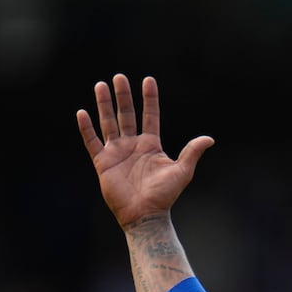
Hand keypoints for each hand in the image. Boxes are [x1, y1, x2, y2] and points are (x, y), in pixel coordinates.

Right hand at [76, 74, 213, 229]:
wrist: (145, 215)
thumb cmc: (164, 195)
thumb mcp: (182, 171)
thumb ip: (192, 153)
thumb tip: (210, 139)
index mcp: (151, 145)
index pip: (150, 116)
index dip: (149, 99)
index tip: (149, 80)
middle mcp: (133, 145)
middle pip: (126, 115)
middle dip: (123, 96)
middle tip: (119, 77)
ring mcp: (117, 153)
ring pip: (109, 123)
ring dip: (104, 105)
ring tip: (101, 85)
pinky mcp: (103, 162)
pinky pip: (92, 141)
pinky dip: (87, 128)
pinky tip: (82, 113)